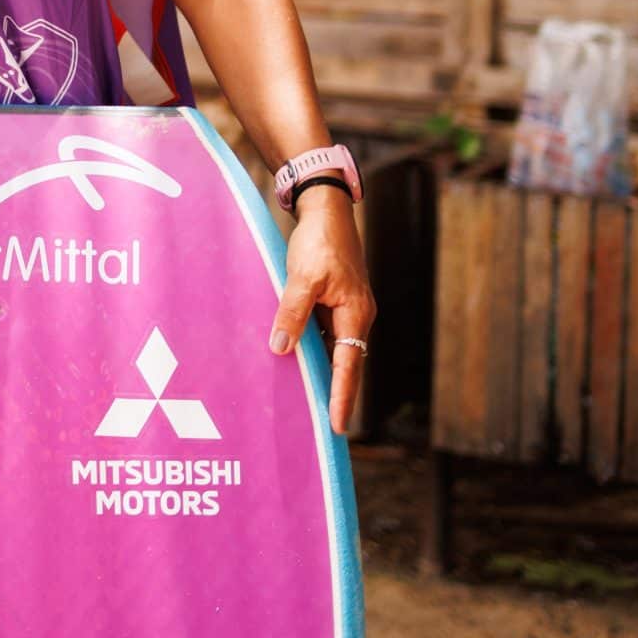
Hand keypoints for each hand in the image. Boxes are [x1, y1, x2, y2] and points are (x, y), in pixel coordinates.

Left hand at [269, 185, 375, 435]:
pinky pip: (326, 335)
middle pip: (347, 364)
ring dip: (326, 374)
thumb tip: (281, 348)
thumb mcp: (302, 277)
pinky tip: (300, 361)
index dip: (343, 398)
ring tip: (314, 405)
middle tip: (330, 427)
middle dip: (338, 394)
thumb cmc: (319, 241)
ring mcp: (346, 310)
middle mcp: (355, 317)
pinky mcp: (334, 302)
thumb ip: (293, 313)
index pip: (348, 366)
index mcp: (355, 315)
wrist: (325, 210)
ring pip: (335, 350)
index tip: (339, 426)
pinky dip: (315, 351)